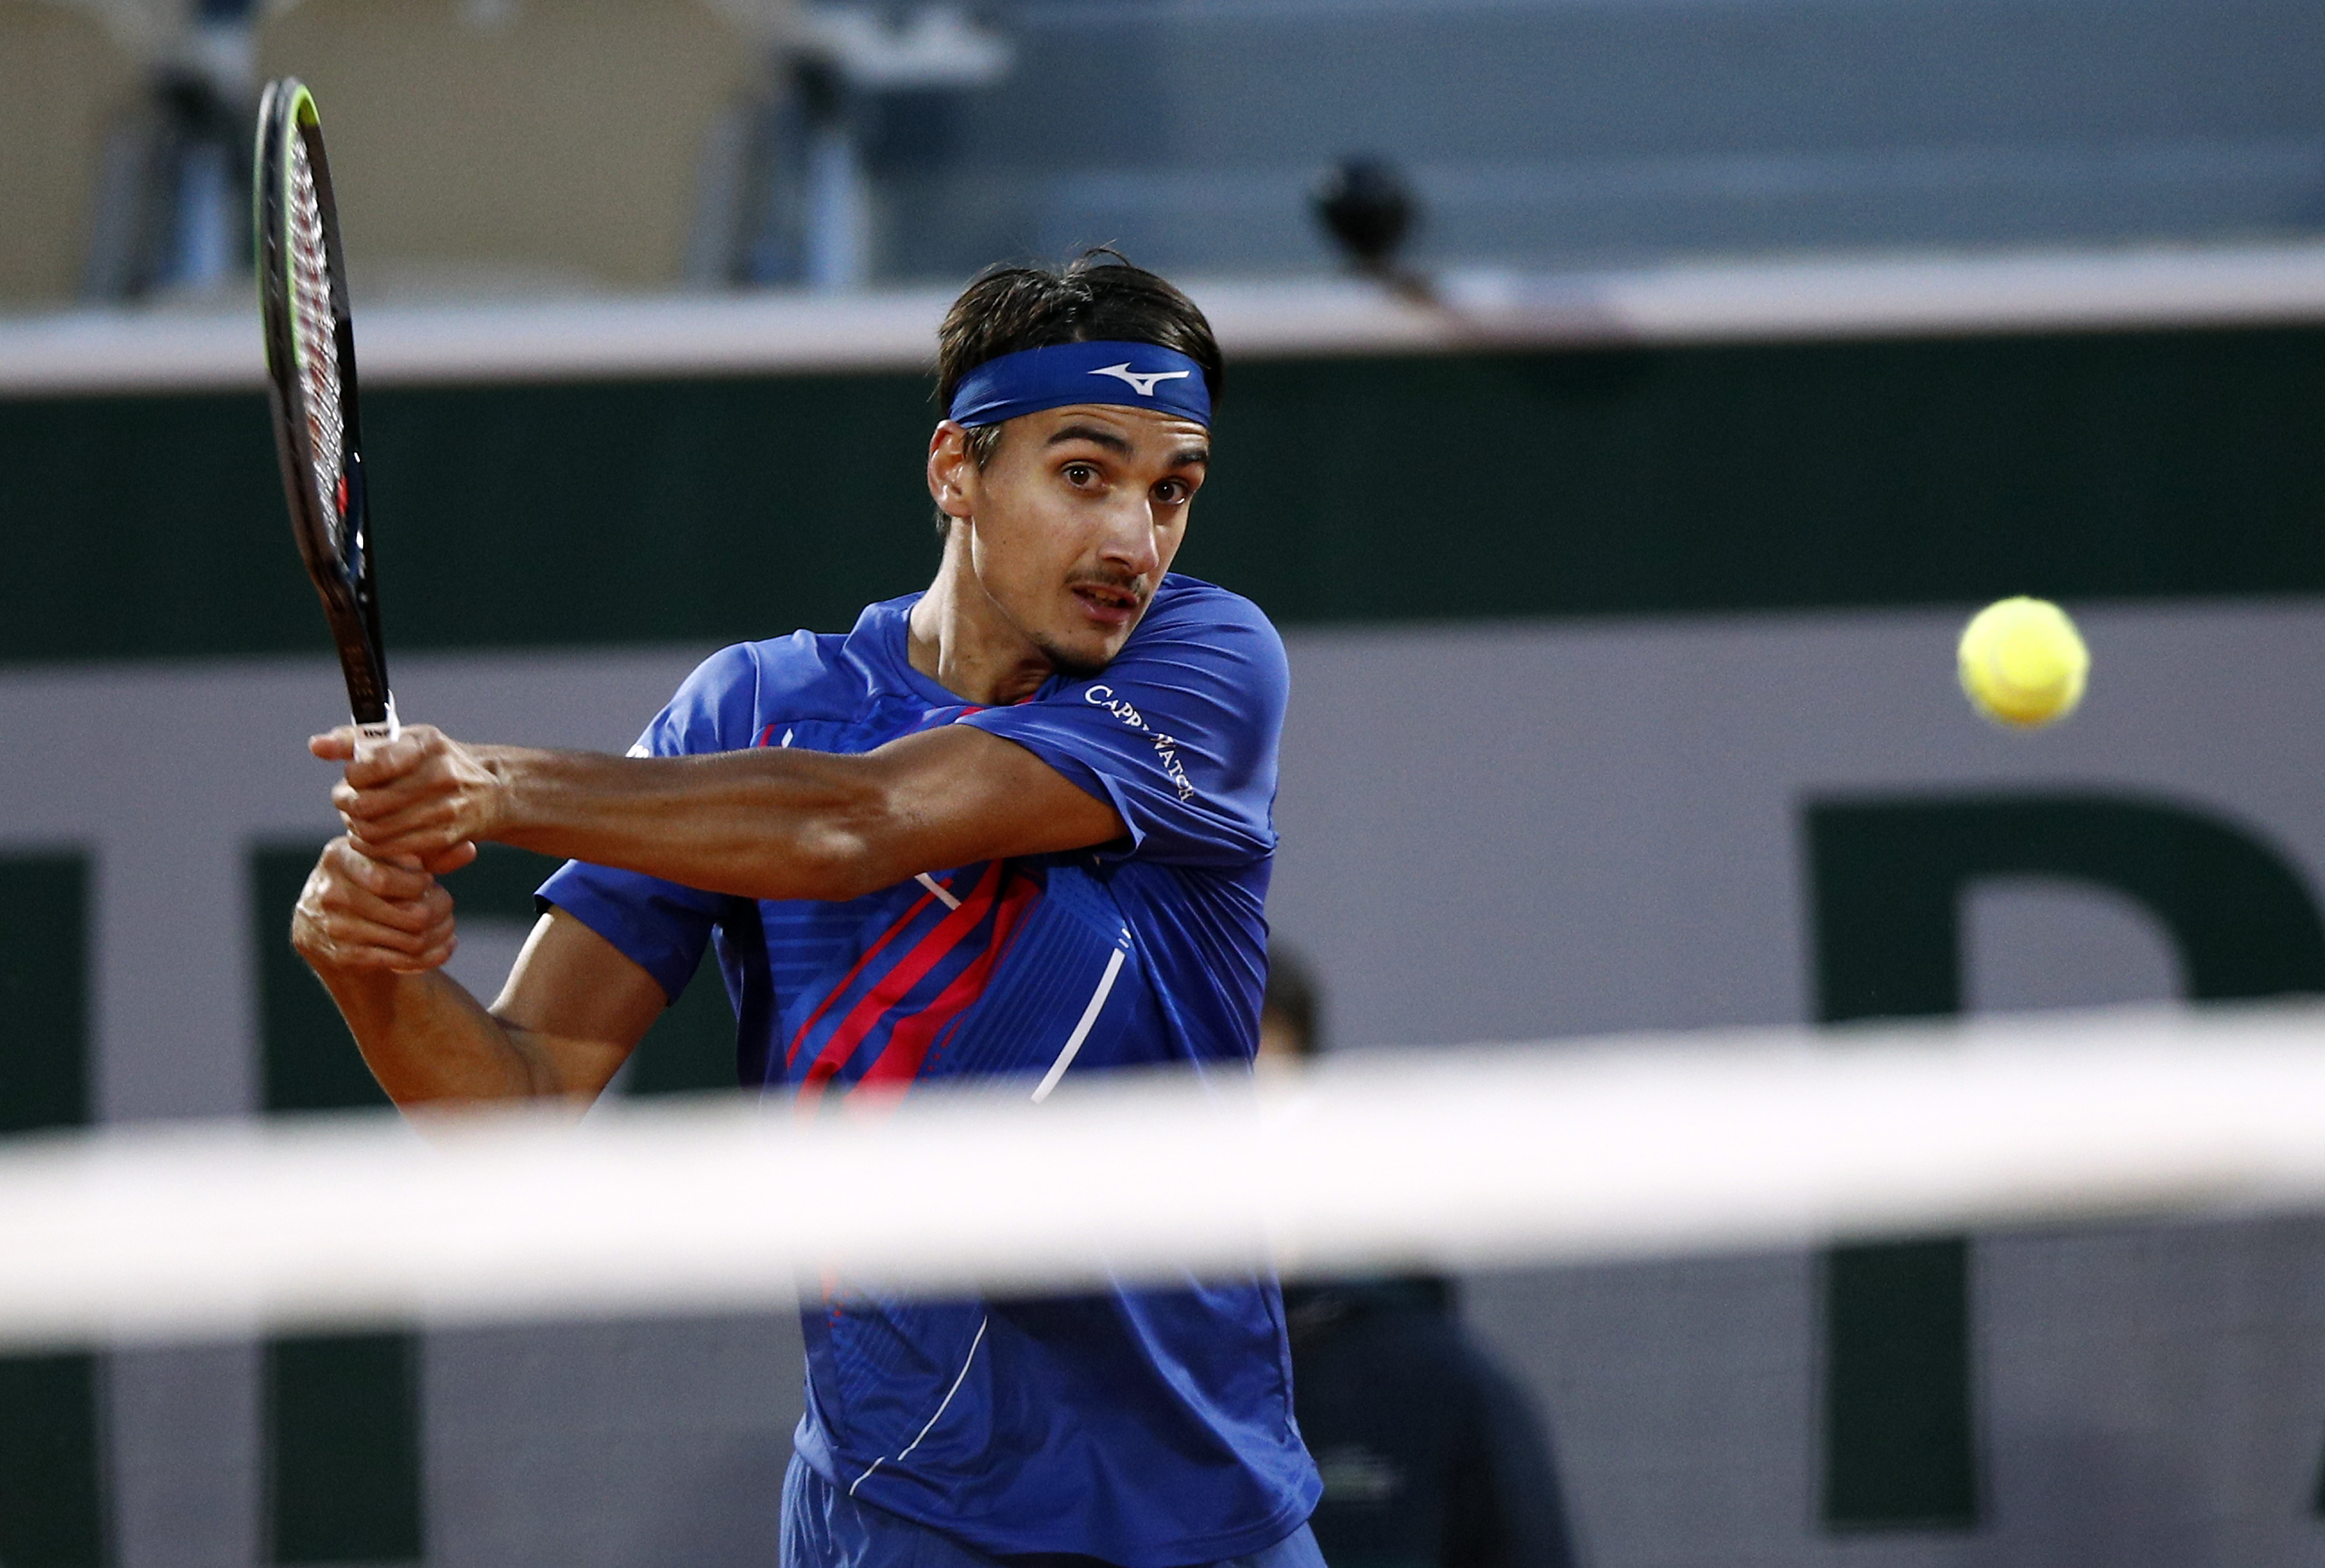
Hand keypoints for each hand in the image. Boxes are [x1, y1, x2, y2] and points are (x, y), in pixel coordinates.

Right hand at [290, 836, 459, 974]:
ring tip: (449, 926)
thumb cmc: (367, 879)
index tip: (427, 880)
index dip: (418, 883)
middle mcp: (329, 894)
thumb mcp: (388, 857)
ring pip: (411, 939)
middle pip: (408, 914)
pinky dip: (432, 956)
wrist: (324, 922)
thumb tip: (469, 850)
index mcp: (337, 857)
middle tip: (448, 904)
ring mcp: (334, 928)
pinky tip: (445, 947)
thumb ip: (428, 852)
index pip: (386, 878)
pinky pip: (403, 960)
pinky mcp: (345, 957)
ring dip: (439, 933)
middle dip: (438, 910)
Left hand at [311, 723, 497, 865]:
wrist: (494, 791)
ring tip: (359, 818)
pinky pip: (391, 848)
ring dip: (357, 826)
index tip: (355, 775)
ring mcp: (444, 808)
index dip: (353, 775)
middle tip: (349, 801)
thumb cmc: (439, 762)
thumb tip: (316, 745)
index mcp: (427, 744)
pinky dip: (373, 844)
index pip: (372, 764)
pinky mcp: (444, 837)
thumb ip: (357, 741)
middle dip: (348, 804)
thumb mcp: (407, 740)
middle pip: (367, 804)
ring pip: (375, 829)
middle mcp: (440, 775)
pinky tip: (373, 834)